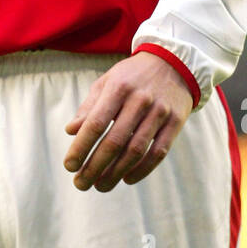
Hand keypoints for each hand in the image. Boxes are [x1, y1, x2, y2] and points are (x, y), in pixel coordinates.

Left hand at [63, 52, 193, 191]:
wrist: (174, 62)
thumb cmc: (132, 76)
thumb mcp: (108, 82)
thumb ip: (89, 106)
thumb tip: (71, 131)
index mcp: (118, 88)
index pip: (95, 123)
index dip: (81, 147)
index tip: (69, 166)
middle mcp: (140, 100)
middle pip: (114, 142)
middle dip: (95, 167)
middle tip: (81, 184)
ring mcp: (160, 112)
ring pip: (135, 150)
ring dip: (115, 173)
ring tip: (100, 185)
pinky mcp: (176, 122)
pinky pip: (158, 152)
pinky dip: (142, 169)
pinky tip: (127, 179)